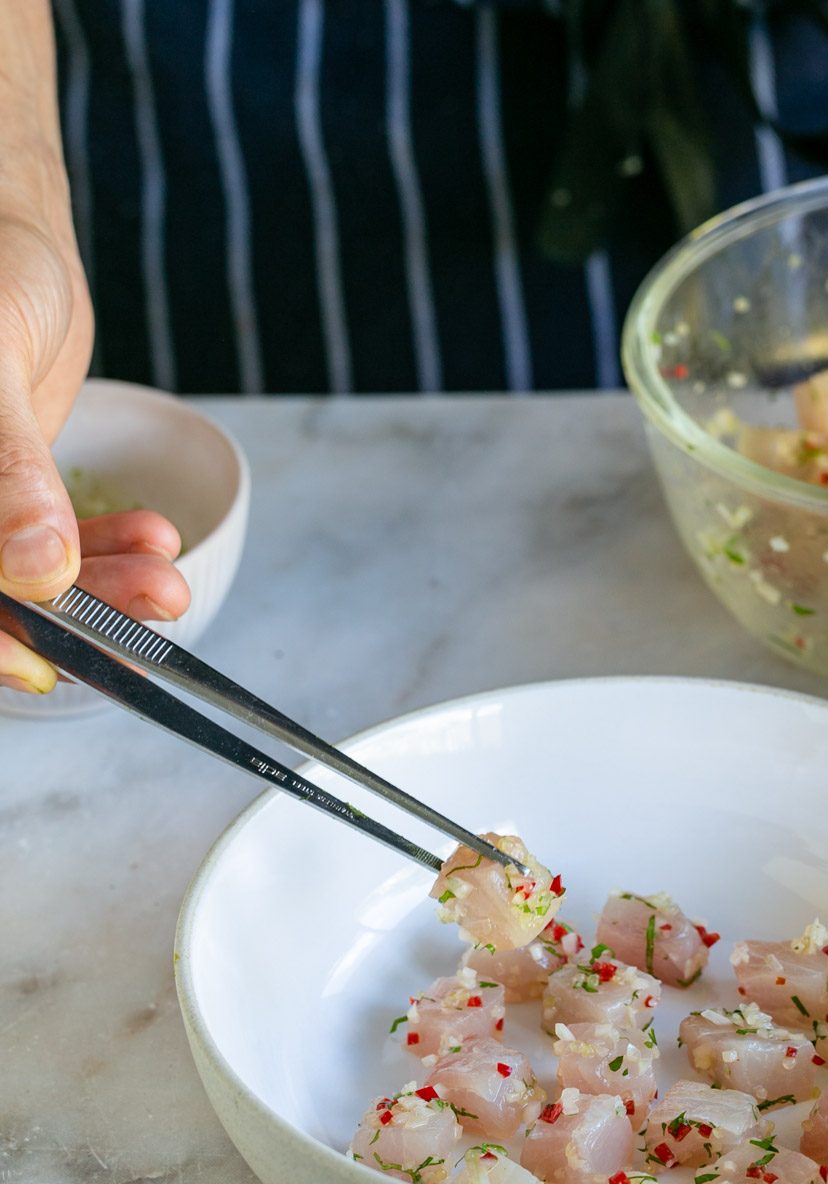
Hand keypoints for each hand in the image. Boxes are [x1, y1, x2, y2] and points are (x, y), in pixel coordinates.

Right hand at [0, 214, 188, 693]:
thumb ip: (6, 468)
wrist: (14, 231)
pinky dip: (105, 549)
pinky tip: (153, 540)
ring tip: (168, 577)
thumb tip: (37, 567)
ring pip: (26, 577)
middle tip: (153, 601)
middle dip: (69, 613)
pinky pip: (51, 545)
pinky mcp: (9, 498)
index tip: (46, 665)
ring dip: (103, 584)